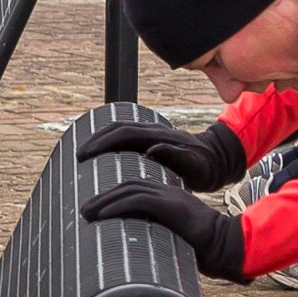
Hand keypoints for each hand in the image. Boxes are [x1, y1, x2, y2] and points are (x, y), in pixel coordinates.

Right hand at [80, 119, 247, 190]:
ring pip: (121, 130)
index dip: (101, 142)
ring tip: (85, 154)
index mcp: (159, 136)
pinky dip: (112, 141)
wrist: (220, 158)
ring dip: (101, 138)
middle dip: (95, 139)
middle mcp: (154, 130)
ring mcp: (153, 133)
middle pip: (117, 128)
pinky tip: (103, 155)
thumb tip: (151, 149)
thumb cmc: (207, 168)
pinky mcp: (153, 139)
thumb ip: (176, 156)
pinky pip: (127, 136)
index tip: (85, 154)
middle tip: (77, 155)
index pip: (123, 133)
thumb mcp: (196, 166)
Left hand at [82, 179, 246, 281]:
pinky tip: (102, 215)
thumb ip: (159, 238)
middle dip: (103, 196)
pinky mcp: (171, 207)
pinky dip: (117, 206)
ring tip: (86, 212)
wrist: (229, 246)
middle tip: (84, 210)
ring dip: (104, 201)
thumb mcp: (177, 240)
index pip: (135, 190)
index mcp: (169, 198)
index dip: (114, 197)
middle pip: (127, 186)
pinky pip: (138, 201)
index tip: (97, 209)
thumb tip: (141, 256)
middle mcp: (167, 192)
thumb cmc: (206, 250)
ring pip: (128, 190)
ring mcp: (169, 197)